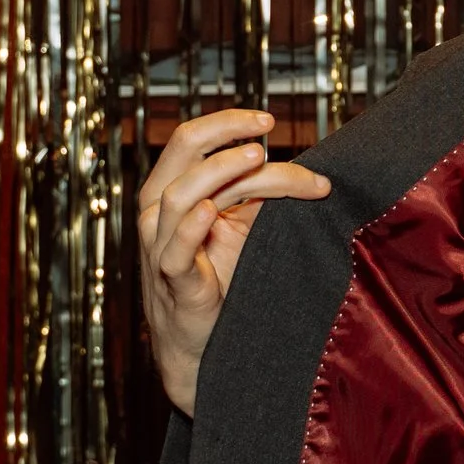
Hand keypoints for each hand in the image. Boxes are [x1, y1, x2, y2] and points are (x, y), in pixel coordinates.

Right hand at [137, 110, 330, 415]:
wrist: (202, 346)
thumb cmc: (220, 280)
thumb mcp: (239, 226)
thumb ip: (256, 192)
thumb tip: (305, 163)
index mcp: (171, 192)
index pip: (189, 139)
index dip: (226, 121)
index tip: (267, 118)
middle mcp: (158, 214)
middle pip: (181, 152)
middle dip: (225, 131)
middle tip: (266, 130)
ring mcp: (161, 247)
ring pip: (180, 194)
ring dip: (221, 171)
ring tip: (257, 158)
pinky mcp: (174, 282)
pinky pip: (174, 250)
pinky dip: (191, 227)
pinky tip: (211, 211)